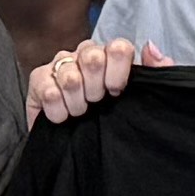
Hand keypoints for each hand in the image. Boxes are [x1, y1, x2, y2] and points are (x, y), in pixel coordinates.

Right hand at [27, 35, 154, 127]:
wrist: (82, 148)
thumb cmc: (111, 118)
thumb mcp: (141, 98)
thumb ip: (157, 72)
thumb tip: (150, 47)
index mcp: (109, 56)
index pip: (118, 47)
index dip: (118, 73)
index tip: (116, 93)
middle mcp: (84, 55)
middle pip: (93, 57)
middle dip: (96, 89)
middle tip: (95, 103)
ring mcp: (60, 64)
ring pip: (70, 76)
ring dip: (77, 103)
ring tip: (79, 112)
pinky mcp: (38, 79)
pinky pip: (48, 90)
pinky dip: (58, 110)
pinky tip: (62, 116)